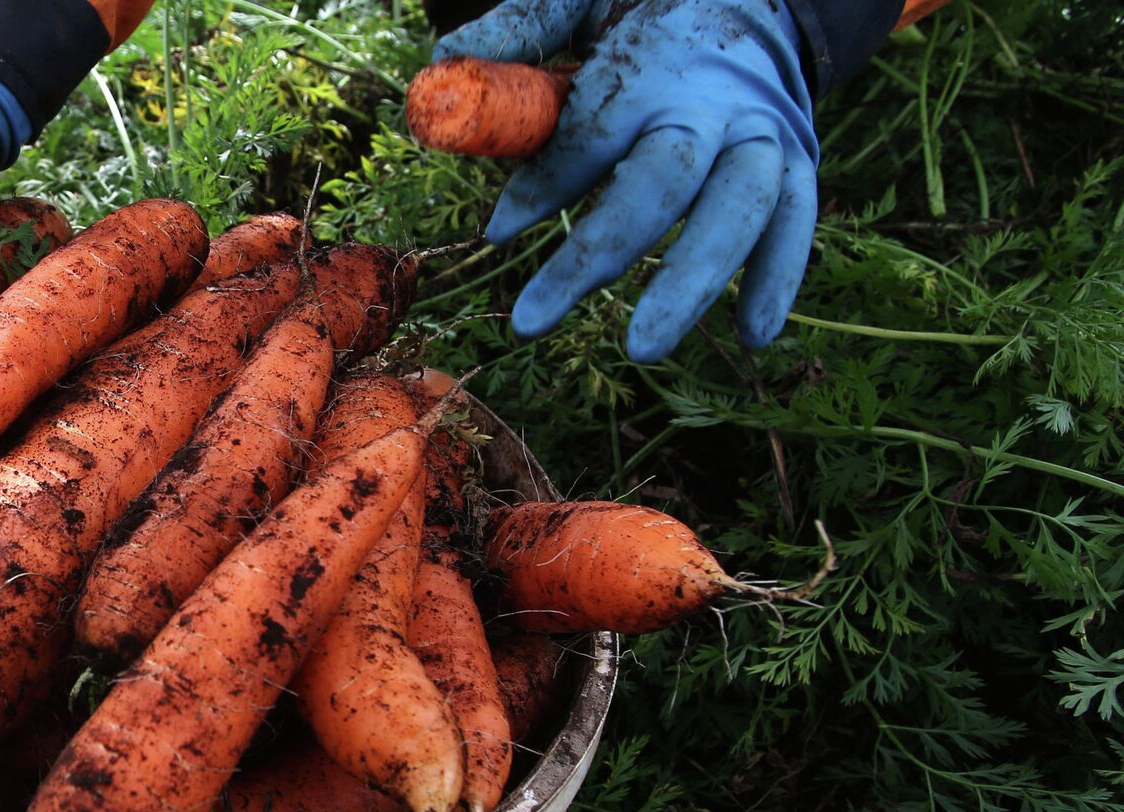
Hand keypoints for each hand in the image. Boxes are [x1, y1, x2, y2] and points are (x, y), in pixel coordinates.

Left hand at [435, 0, 819, 361]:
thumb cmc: (642, 11)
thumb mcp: (582, 1)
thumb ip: (522, 30)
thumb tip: (444, 64)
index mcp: (650, 63)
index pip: (591, 133)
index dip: (543, 184)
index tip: (498, 230)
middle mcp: (711, 101)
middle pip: (660, 182)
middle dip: (596, 253)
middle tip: (533, 321)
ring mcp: (762, 132)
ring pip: (739, 208)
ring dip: (692, 281)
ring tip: (643, 347)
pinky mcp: (798, 157)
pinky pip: (796, 220)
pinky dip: (780, 276)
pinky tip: (753, 334)